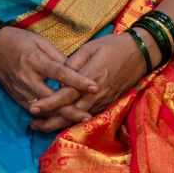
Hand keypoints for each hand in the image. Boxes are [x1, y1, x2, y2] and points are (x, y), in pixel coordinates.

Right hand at [0, 25, 98, 122]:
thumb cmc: (18, 40)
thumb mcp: (40, 42)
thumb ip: (57, 57)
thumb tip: (75, 70)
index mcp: (35, 60)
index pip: (60, 73)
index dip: (78, 81)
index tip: (94, 87)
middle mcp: (27, 77)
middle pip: (52, 98)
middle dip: (71, 110)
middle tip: (88, 116)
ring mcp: (20, 89)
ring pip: (43, 109)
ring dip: (60, 116)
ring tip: (78, 120)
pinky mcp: (15, 96)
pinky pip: (34, 110)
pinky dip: (47, 116)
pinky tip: (60, 120)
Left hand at [27, 32, 150, 133]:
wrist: (140, 53)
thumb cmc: (113, 46)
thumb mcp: (89, 48)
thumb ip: (71, 64)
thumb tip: (58, 80)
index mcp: (89, 78)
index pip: (65, 96)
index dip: (49, 103)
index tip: (33, 108)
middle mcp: (96, 94)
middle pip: (70, 113)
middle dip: (50, 121)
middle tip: (33, 124)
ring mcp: (103, 101)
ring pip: (78, 117)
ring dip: (60, 123)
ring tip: (42, 125)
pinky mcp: (108, 103)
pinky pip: (89, 115)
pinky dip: (74, 121)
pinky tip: (62, 121)